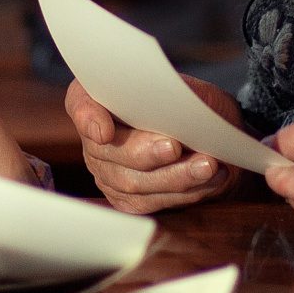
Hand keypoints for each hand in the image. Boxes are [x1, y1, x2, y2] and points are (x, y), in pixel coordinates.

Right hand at [65, 77, 238, 213]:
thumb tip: (176, 111)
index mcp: (100, 98)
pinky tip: (210, 179)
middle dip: (144, 152)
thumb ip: (176, 97)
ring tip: (207, 166)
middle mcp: (96, 139)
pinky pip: (154, 201)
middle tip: (174, 147)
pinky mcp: (129, 200)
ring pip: (134, 182)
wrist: (213, 138)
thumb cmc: (195, 106)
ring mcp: (108, 173)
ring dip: (175, 176)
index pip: (81, 103)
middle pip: (108, 151)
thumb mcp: (189, 91)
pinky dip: (186, 192)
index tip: (104, 131)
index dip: (88, 117)